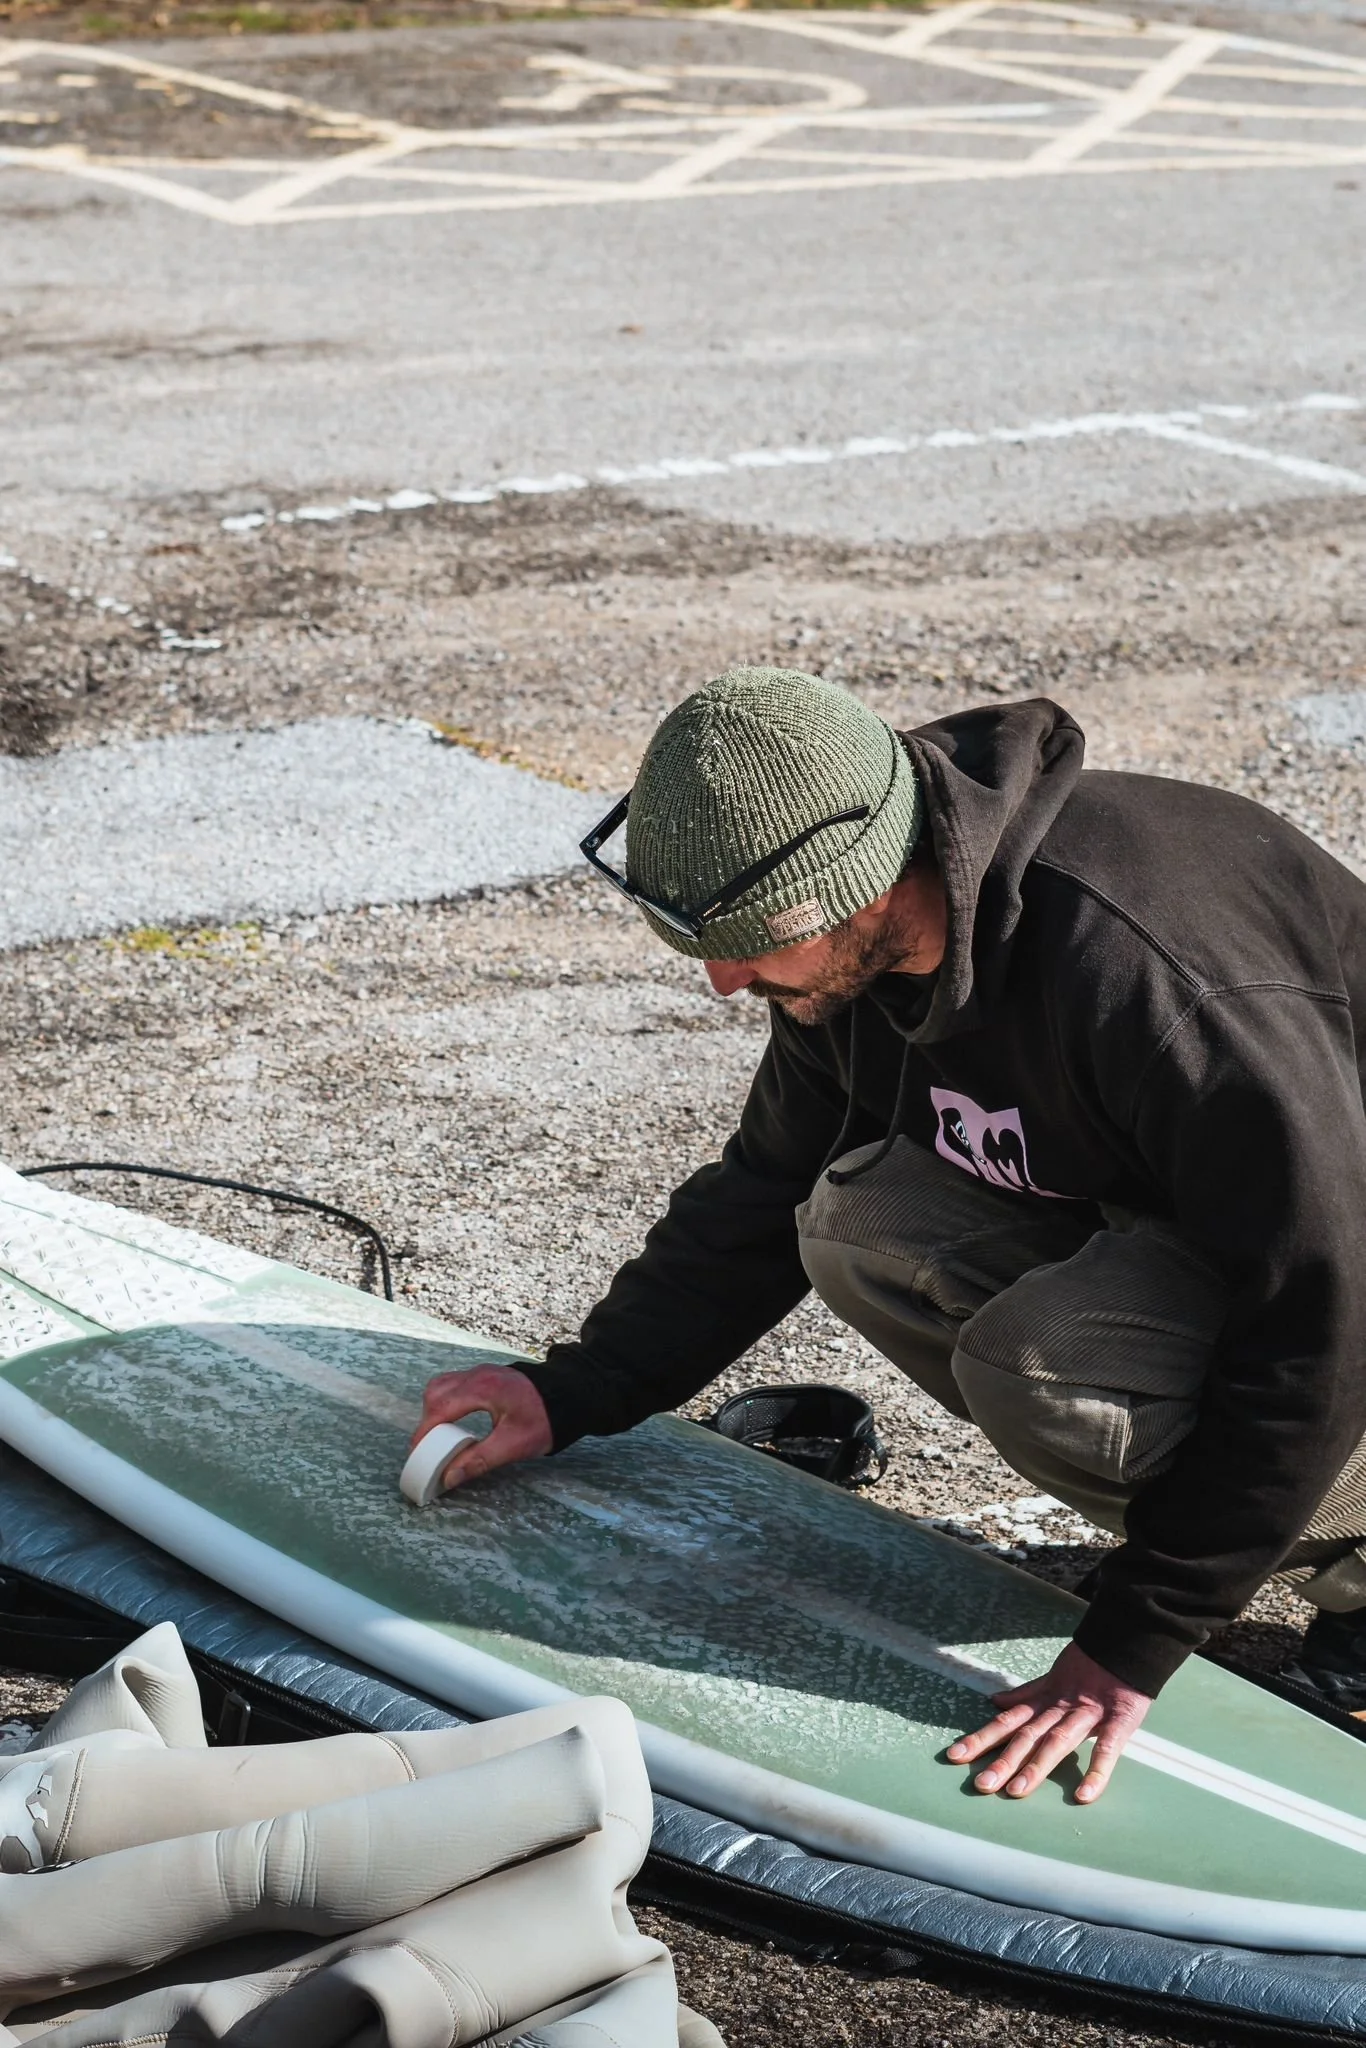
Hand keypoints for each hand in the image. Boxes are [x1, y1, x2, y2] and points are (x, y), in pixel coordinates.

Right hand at [411, 1364, 552, 1493]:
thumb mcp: (515, 1445)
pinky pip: (455, 1385)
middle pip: (436, 1392)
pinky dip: (447, 1403)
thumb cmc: (545, 1419)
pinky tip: (454, 1422)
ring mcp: (481, 1372)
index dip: (424, 1432)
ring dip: (436, 1410)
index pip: (440, 1408)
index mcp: (483, 1388)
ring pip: (443, 1386)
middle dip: (427, 1421)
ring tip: (439, 1437)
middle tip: (428, 1448)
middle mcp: (478, 1375)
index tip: (417, 1454)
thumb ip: (480, 1460)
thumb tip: (449, 1477)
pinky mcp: (486, 1376)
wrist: (570, 1395)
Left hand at [945, 1643, 1150, 1803]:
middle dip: (1003, 1760)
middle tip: (981, 1785)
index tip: (954, 1756)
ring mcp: (1088, 1714)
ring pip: (1057, 1740)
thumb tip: (994, 1701)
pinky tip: (1084, 1795)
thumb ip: (1025, 1694)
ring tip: (1015, 1791)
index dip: (981, 1738)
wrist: (1126, 1645)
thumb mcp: (1053, 1679)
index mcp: (1044, 1701)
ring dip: (1036, 1766)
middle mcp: (1059, 1708)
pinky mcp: (1119, 1720)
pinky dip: (1097, 1771)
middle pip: (1026, 1736)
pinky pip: (1107, 1748)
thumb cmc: (1089, 1667)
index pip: (1007, 1722)